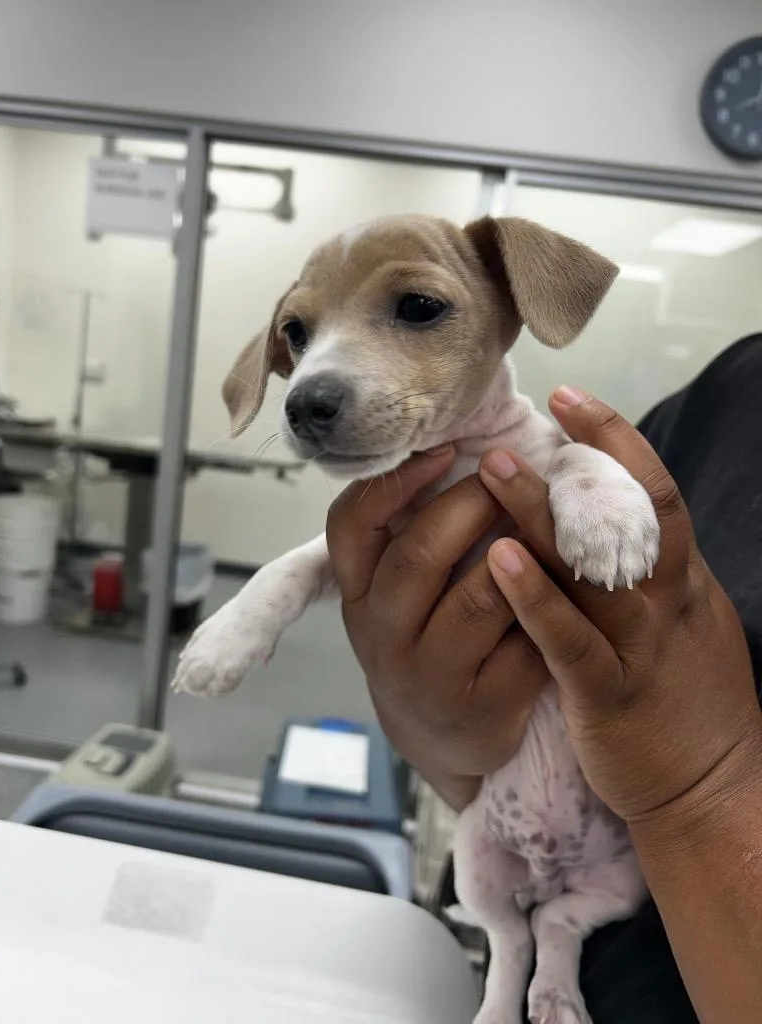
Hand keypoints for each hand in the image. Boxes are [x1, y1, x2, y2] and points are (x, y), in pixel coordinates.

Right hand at [326, 446, 548, 809]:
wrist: (442, 736)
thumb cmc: (428, 636)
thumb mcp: (400, 593)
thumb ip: (414, 533)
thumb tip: (468, 446)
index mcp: (359, 593)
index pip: (350, 526)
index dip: (393, 483)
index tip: (442, 450)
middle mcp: (382, 634)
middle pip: (418, 556)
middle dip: (472, 505)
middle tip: (511, 475)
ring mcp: (430, 675)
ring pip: (479, 599)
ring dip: (522, 551)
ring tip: (550, 518)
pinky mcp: (483, 708)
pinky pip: (524, 644)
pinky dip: (551, 606)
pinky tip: (570, 582)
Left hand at [480, 387, 761, 825]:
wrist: (712, 790)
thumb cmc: (688, 701)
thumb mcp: (685, 621)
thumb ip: (652, 569)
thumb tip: (616, 514)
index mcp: (682, 580)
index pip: (653, 493)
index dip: (616, 441)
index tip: (573, 400)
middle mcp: (666, 601)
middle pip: (631, 513)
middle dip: (584, 458)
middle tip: (534, 412)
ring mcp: (639, 645)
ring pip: (593, 567)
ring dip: (541, 513)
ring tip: (496, 467)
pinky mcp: (610, 694)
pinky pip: (570, 639)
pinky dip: (536, 598)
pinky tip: (499, 561)